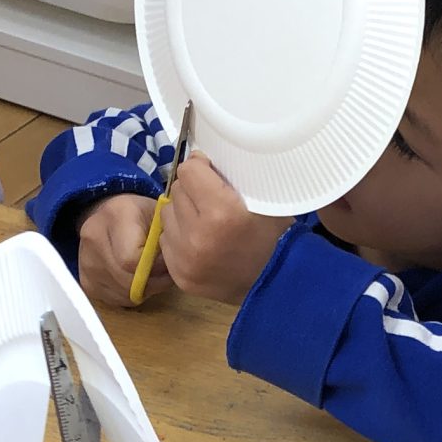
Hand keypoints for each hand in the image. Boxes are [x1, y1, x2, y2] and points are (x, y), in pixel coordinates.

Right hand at [77, 192, 170, 310]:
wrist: (110, 218)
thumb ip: (167, 239)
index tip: (167, 261)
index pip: (133, 259)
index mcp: (116, 214)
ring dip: (144, 289)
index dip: (157, 266)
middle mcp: (93, 235)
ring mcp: (85, 260)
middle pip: (128, 279)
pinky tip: (136, 280)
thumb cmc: (142, 218)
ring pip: (124, 292)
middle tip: (164, 273)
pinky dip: (131, 295)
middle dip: (153, 281)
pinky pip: (116, 299)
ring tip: (152, 275)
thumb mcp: (161, 218)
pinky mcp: (85, 281)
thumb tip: (173, 268)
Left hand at [159, 155, 287, 304]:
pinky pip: (166, 240)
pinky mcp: (179, 274)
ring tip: (205, 222)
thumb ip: (231, 175)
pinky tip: (201, 242)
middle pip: (177, 190)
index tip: (210, 173)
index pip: (188, 170)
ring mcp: (185, 258)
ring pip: (167, 214)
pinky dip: (180, 237)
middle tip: (211, 200)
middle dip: (193, 191)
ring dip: (182, 213)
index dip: (201, 168)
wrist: (275, 285)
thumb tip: (198, 156)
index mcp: (222, 212)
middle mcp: (198, 235)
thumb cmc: (274, 237)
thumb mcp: (264, 199)